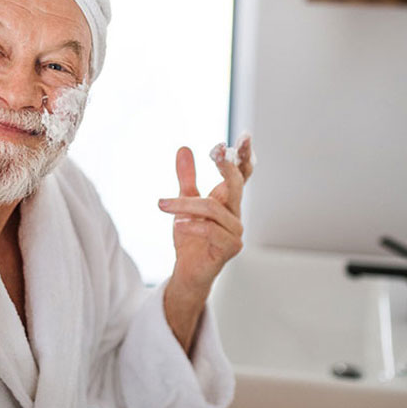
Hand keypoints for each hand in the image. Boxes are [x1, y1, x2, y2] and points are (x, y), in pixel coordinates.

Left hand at [157, 135, 253, 352]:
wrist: (187, 271)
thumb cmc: (191, 237)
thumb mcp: (183, 202)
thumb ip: (186, 177)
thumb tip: (184, 148)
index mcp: (228, 200)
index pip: (242, 174)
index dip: (244, 155)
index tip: (243, 136)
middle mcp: (235, 214)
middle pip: (236, 184)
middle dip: (227, 166)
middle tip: (215, 151)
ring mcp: (235, 232)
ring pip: (213, 209)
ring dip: (186, 205)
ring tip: (162, 205)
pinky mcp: (229, 249)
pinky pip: (212, 231)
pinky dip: (193, 226)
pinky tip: (179, 226)